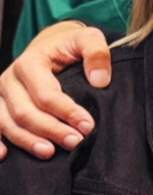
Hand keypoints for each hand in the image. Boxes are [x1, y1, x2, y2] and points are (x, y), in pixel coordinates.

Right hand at [0, 22, 111, 159]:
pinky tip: (4, 155)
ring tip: (50, 153)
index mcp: (30, 63)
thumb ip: (96, 52)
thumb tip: (100, 80)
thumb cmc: (70, 46)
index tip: (88, 126)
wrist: (50, 46)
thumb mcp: (87, 38)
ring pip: (7, 123)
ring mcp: (0, 95)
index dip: (67, 112)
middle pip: (25, 112)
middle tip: (76, 142)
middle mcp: (9, 80)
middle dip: (51, 130)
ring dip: (27, 141)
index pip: (46, 94)